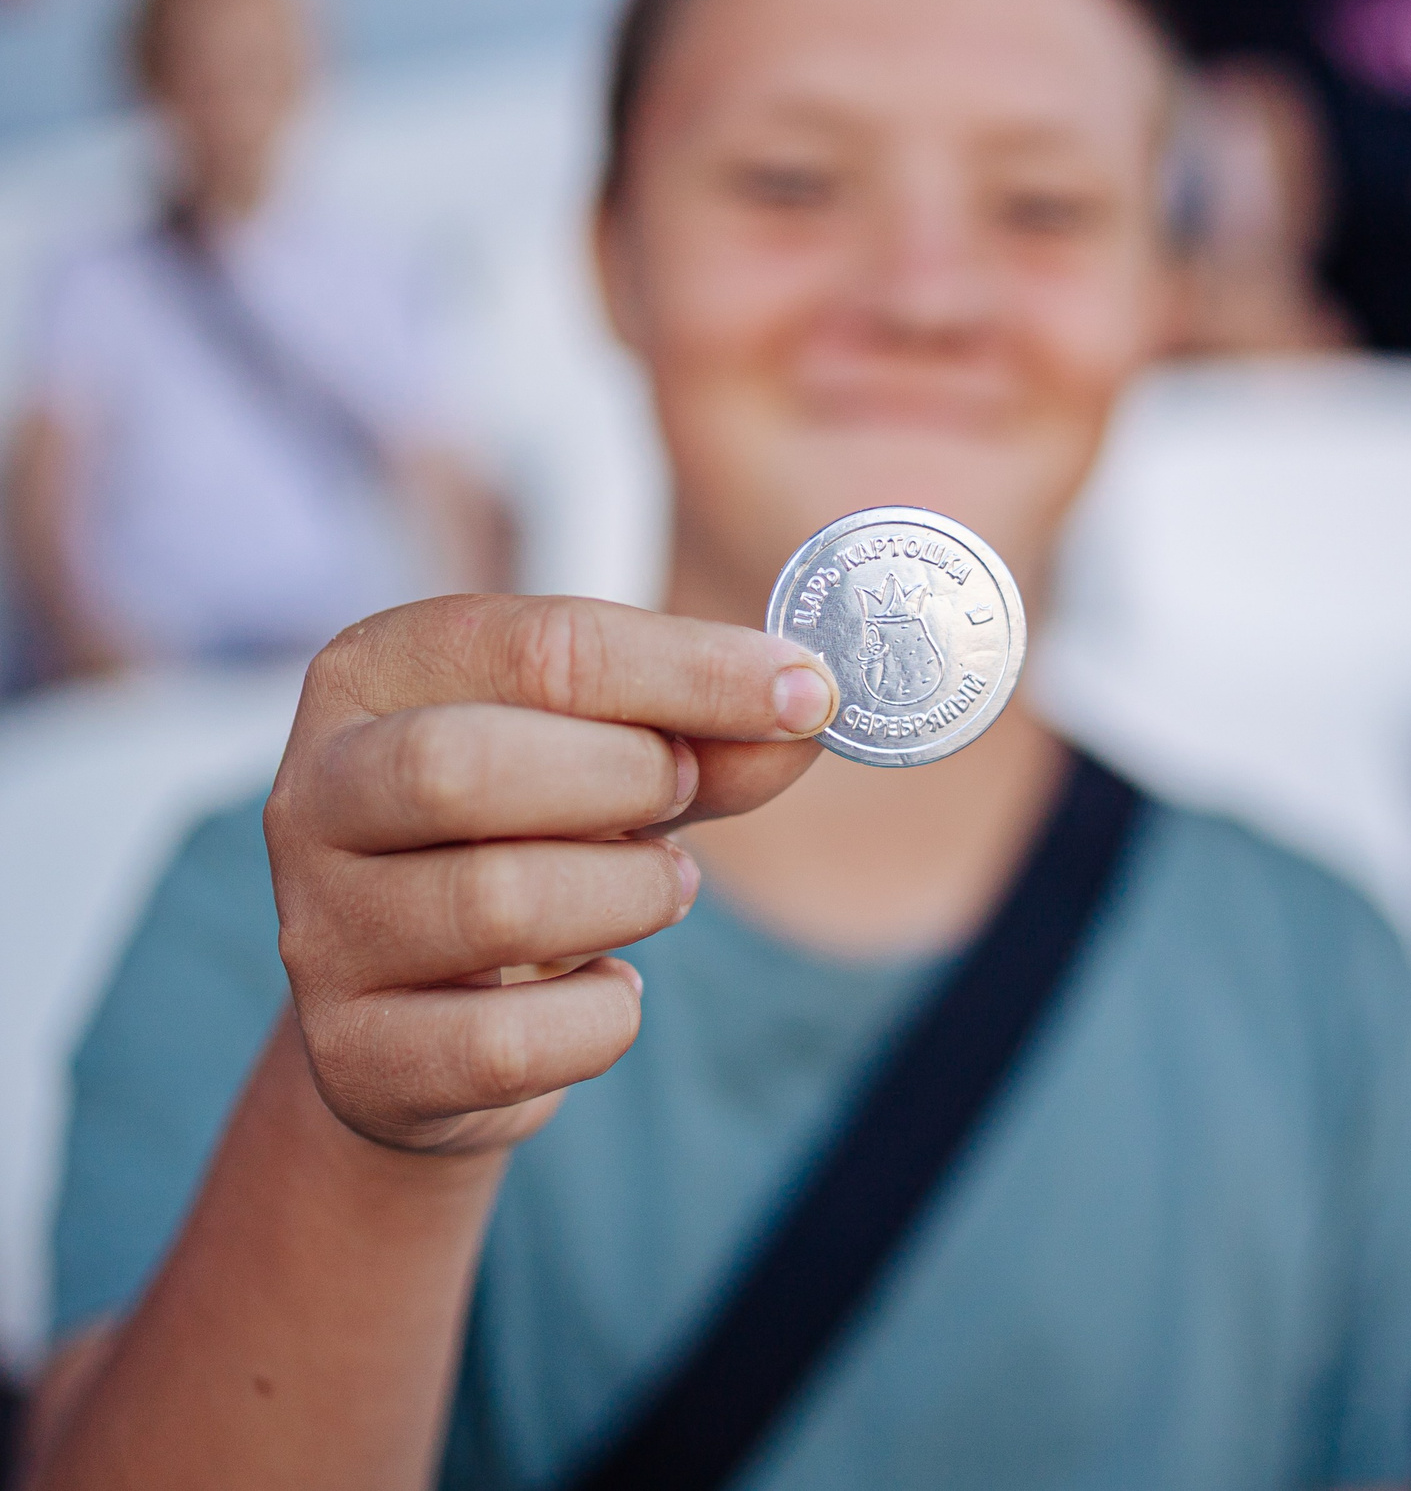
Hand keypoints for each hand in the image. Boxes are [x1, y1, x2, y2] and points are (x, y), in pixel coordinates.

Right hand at [264, 595, 839, 1155]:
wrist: (429, 1022)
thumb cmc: (528, 845)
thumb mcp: (615, 765)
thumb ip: (707, 737)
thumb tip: (805, 713)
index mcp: (374, 676)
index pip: (535, 644)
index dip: (692, 669)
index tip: (807, 692)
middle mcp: (313, 794)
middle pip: (462, 765)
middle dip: (623, 778)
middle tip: (685, 794)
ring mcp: (320, 931)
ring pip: (494, 902)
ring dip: (629, 894)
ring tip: (657, 889)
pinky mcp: (354, 1055)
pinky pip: (509, 1041)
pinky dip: (603, 1016)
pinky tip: (607, 987)